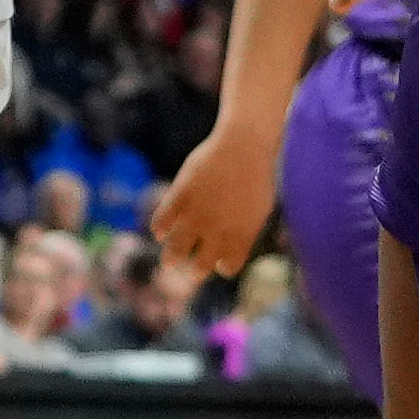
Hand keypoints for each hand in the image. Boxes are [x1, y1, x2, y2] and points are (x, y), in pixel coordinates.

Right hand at [151, 115, 275, 286]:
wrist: (243, 147)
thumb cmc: (254, 176)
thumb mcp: (259, 209)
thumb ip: (244, 231)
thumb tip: (229, 250)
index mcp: (241, 235)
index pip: (228, 266)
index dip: (223, 267)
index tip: (219, 263)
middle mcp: (217, 230)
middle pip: (200, 266)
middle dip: (196, 271)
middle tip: (192, 271)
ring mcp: (197, 215)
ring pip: (176, 250)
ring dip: (171, 259)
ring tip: (169, 263)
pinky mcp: (179, 198)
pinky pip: (161, 223)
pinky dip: (159, 230)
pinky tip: (161, 232)